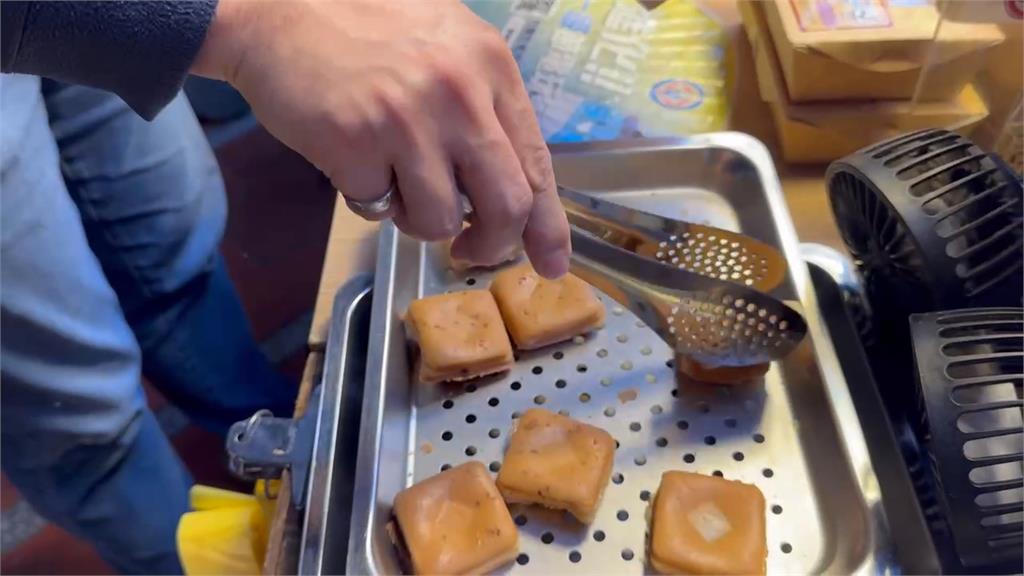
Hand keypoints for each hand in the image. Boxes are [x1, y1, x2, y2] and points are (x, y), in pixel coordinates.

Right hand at [193, 0, 570, 277]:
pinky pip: (379, 209)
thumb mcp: (448, 48)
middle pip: (506, 205)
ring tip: (392, 179)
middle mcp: (459, 93)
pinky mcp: (356, 143)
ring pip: (439, 220)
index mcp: (490, 67)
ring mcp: (407, 119)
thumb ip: (485, 109)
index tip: (553, 263)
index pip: (536, 163)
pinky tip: (353, 157)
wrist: (279, 11)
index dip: (547, 225)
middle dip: (492, 243)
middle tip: (469, 250)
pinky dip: (369, 198)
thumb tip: (513, 193)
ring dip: (416, 218)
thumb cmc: (367, 31)